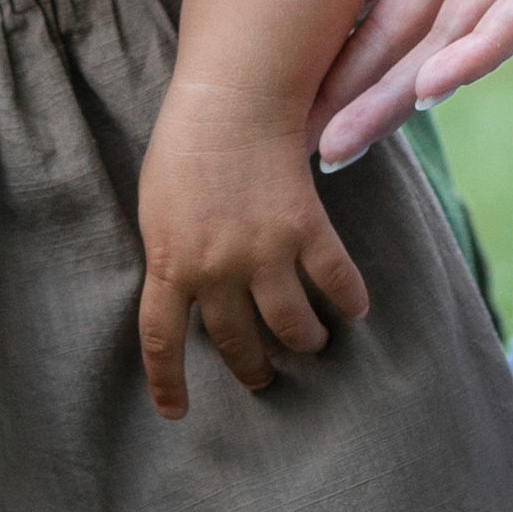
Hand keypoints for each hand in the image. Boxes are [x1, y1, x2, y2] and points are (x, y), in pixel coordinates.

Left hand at [136, 80, 369, 418]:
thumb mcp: (158, 207)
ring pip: (290, 327)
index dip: (168, 382)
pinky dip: (349, 299)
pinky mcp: (305, 229)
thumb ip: (170, 254)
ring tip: (311, 343)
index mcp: (169, 262)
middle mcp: (215, 269)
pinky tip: (355, 309)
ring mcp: (262, 252)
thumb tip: (181, 294)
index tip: (176, 413)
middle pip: (235, 343)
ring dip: (303, 342)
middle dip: (252, 368)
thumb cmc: (187, 143)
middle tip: (263, 377)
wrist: (232, 97)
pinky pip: (334, 280)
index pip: (161, 341)